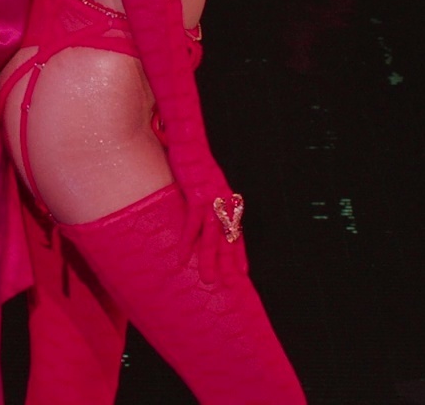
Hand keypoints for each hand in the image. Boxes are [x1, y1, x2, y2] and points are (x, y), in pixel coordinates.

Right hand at [166, 141, 248, 282]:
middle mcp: (223, 202)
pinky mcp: (196, 196)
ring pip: (212, 237)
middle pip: (227, 238)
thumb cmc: (194, 157)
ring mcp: (211, 200)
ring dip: (209, 260)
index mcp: (227, 199)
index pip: (237, 231)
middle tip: (229, 285)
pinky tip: (181, 258)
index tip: (243, 272)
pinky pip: (191, 224)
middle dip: (228, 263)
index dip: (239, 252)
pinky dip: (186, 242)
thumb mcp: (205, 179)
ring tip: (207, 280)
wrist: (189, 139)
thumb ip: (207, 196)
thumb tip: (204, 209)